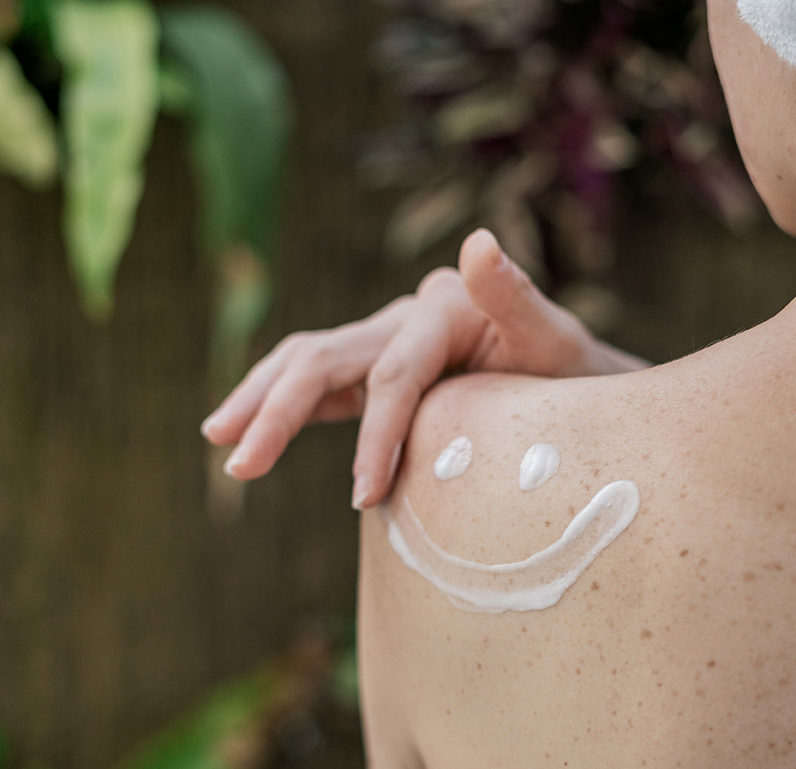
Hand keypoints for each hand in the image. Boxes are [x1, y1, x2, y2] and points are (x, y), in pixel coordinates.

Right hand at [200, 228, 647, 508]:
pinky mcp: (376, 369)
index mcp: (442, 308)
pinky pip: (320, 385)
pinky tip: (249, 434)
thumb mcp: (557, 341)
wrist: (576, 385)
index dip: (375, 436)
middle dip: (277, 410)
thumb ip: (517, 298)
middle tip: (238, 465)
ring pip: (304, 363)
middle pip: (324, 357)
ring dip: (259, 401)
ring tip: (219, 442)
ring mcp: (385, 341)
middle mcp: (404, 316)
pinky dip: (282, 406)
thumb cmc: (572, 375)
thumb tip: (477, 244)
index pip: (393, 376)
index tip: (364, 497)